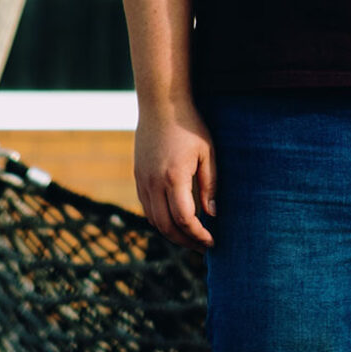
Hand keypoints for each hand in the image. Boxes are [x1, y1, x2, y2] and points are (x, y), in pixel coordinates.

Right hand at [134, 101, 216, 251]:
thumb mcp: (207, 152)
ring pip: (154, 220)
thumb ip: (210, 184)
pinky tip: (175, 220)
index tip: (212, 241)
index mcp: (174, 178)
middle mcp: (154, 184)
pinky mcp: (138, 176)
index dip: (198, 234)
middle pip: (167, 226)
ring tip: (190, 237)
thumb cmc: (190, 125)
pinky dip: (160, 220)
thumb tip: (212, 214)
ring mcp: (142, 181)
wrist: (161, 105)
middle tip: (203, 246)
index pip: (185, 219)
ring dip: (171, 233)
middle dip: (186, 240)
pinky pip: (147, 208)